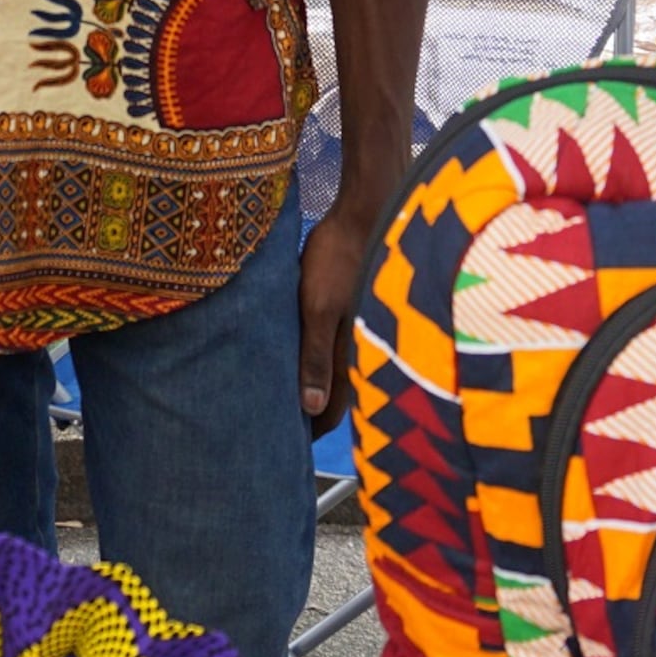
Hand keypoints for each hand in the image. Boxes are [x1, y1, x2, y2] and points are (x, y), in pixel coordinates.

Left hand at [297, 199, 376, 429]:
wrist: (368, 209)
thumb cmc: (341, 256)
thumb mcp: (318, 308)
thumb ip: (315, 357)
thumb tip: (311, 408)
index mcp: (353, 353)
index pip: (333, 409)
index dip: (312, 429)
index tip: (291, 447)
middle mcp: (362, 345)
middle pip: (338, 393)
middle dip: (315, 413)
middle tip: (286, 427)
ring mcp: (361, 325)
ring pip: (339, 369)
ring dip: (319, 385)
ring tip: (291, 396)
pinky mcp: (355, 306)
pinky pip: (339, 343)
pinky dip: (323, 358)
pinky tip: (307, 352)